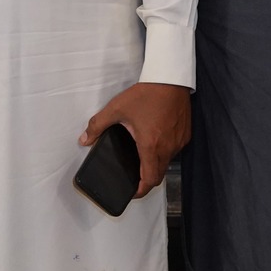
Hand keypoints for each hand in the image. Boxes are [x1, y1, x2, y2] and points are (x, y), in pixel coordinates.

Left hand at [80, 82, 189, 199]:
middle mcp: (168, 147)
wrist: (170, 78)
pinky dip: (165, 151)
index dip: (140, 191)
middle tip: (134, 176)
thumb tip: (85, 139)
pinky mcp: (185, 134)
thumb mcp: (117, 108)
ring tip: (143, 154)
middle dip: (146, 179)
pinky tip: (156, 139)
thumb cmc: (147, 93)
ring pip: (167, 162)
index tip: (131, 192)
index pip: (149, 180)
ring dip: (155, 163)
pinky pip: (175, 150)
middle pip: (158, 175)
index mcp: (150, 145)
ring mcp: (179, 141)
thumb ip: (97, 126)